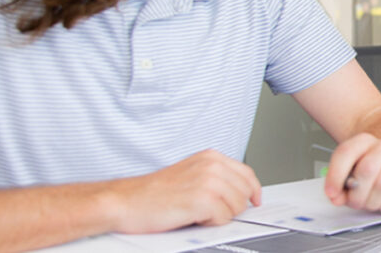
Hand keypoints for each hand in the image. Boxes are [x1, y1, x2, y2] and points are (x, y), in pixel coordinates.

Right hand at [109, 149, 261, 232]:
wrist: (126, 201)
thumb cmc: (153, 192)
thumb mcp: (190, 173)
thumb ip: (215, 177)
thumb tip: (239, 191)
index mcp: (211, 157)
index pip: (247, 173)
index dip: (253, 190)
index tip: (255, 201)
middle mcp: (213, 165)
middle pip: (245, 192)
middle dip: (232, 207)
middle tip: (209, 212)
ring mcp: (209, 182)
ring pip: (237, 207)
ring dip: (220, 216)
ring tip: (197, 212)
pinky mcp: (203, 200)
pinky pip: (223, 218)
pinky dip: (211, 223)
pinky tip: (193, 217)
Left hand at [324, 133, 380, 213]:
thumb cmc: (370, 169)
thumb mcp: (350, 171)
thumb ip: (340, 184)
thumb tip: (337, 196)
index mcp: (365, 141)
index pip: (346, 153)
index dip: (336, 175)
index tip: (331, 192)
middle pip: (367, 169)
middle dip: (357, 193)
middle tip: (354, 200)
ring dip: (372, 201)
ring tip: (370, 200)